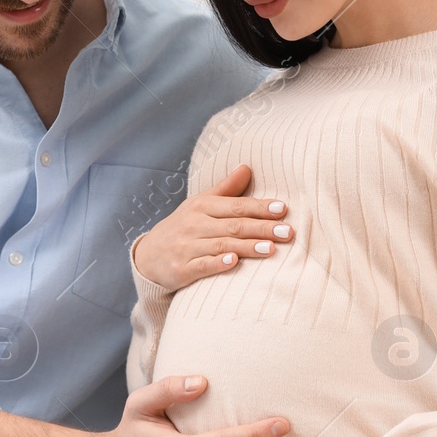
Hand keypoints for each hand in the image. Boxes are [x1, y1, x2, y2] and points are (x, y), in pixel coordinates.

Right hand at [132, 163, 294, 291]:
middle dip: (262, 228)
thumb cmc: (182, 227)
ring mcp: (187, 247)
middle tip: (288, 231)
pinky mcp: (181, 269)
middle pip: (234, 225)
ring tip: (272, 248)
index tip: (283, 209)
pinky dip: (218, 263)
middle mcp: (194, 224)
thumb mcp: (200, 204)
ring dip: (247, 246)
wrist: (148, 256)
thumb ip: (226, 189)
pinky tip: (234, 262)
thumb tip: (248, 167)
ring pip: (221, 245)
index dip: (260, 207)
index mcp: (202, 206)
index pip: (237, 205)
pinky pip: (202, 265)